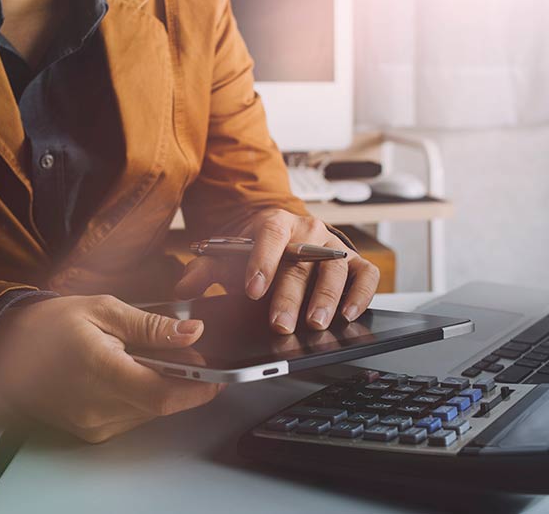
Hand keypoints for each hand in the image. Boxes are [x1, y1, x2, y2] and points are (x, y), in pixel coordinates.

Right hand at [0, 295, 221, 442]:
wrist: (5, 350)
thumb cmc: (50, 325)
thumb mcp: (104, 309)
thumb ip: (152, 326)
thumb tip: (192, 333)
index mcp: (100, 370)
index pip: (164, 394)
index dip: (199, 387)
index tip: (218, 374)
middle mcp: (96, 407)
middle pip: (161, 405)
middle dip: (183, 382)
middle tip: (184, 354)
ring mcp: (92, 424)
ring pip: (149, 412)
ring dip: (161, 388)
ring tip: (146, 358)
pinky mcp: (90, 432)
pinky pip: (132, 417)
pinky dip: (141, 397)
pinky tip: (128, 373)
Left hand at [175, 209, 379, 333]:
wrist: (282, 234)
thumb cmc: (255, 249)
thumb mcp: (227, 256)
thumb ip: (204, 270)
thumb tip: (183, 287)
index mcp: (275, 223)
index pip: (270, 237)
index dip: (262, 262)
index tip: (252, 289)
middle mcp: (309, 232)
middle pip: (302, 262)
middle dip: (291, 296)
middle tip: (280, 325)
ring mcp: (335, 246)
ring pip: (335, 269)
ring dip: (327, 298)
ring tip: (317, 323)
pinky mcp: (355, 262)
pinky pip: (366, 275)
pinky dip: (360, 294)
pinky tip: (348, 314)